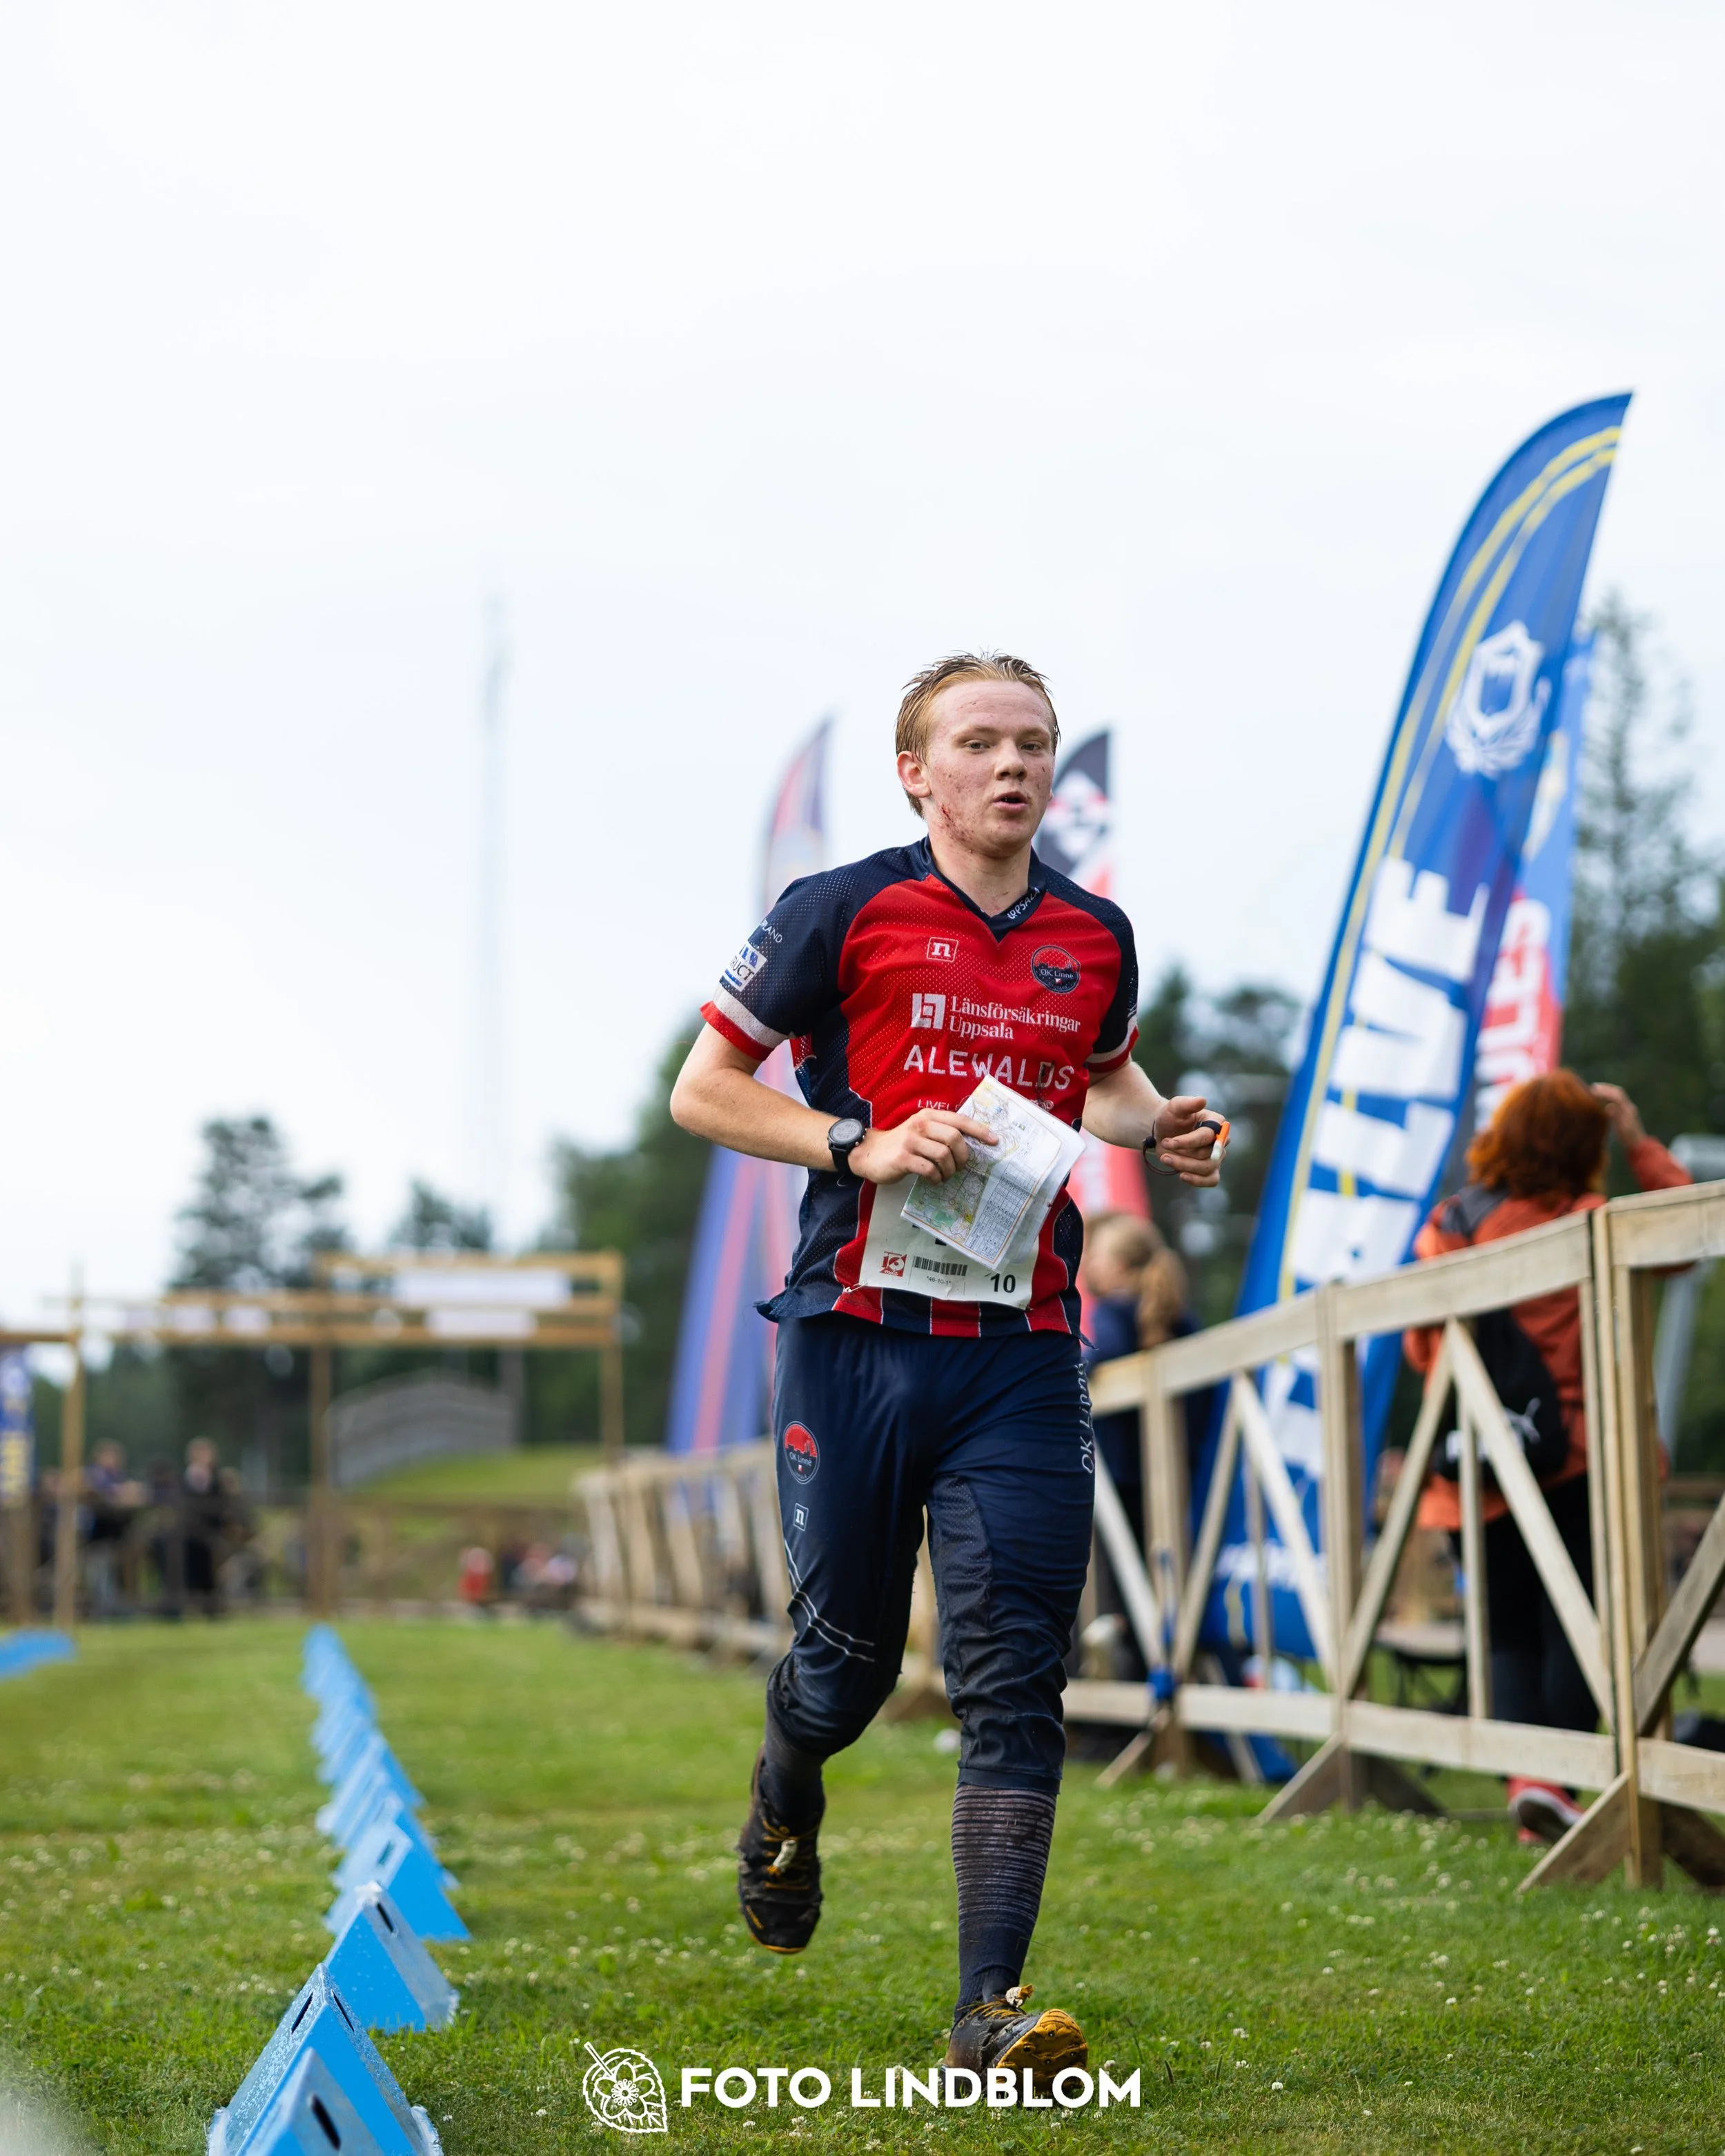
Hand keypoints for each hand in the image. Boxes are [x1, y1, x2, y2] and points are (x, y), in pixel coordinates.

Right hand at [851, 1110, 998, 1184]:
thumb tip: (970, 1145)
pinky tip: (934, 1180)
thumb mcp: (920, 1131)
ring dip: (950, 1170)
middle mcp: (920, 1125)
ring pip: (943, 1155)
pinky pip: (929, 1170)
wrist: (869, 1153)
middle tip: (960, 1168)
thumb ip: (940, 1132)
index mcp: (928, 1116)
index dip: (979, 1131)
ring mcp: (911, 1141)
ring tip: (945, 1176)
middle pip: (954, 1138)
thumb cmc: (901, 1144)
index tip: (995, 1141)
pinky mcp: (903, 1158)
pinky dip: (936, 1178)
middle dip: (963, 1156)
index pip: (960, 1120)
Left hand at [1148, 1095, 1226, 1187]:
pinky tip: (1182, 1175)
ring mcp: (1217, 1156)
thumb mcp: (1174, 1107)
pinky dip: (1198, 1181)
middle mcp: (1221, 1140)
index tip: (1168, 1141)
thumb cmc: (1170, 1117)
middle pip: (1209, 1155)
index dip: (1188, 1141)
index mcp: (1216, 1122)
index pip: (1208, 1136)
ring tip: (1165, 1158)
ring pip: (1207, 1168)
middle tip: (1164, 1146)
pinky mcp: (1210, 1170)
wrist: (1163, 1132)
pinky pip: (1211, 1180)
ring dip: (1184, 1166)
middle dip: (1183, 1154)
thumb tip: (1203, 1101)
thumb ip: (1187, 1103)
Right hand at [1591, 1082, 1646, 1148]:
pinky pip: (1617, 1101)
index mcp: (1628, 1109)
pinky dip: (1609, 1097)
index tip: (1593, 1090)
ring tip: (1596, 1090)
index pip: (1617, 1096)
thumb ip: (1616, 1116)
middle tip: (1593, 1087)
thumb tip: (1609, 1106)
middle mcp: (1629, 1106)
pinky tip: (1602, 1100)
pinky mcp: (1626, 1113)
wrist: (1638, 1144)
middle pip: (1618, 1092)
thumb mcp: (1622, 1128)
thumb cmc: (1629, 1138)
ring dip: (1607, 1091)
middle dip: (1606, 1088)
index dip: (1605, 1091)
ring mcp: (1628, 1109)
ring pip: (1618, 1096)